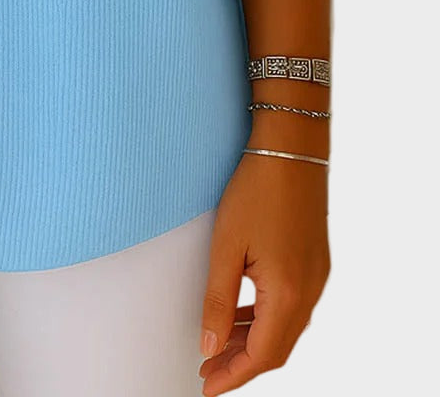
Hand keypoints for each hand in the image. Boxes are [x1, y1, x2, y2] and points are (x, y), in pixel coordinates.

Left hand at [198, 150, 330, 394]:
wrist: (291, 150)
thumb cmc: (255, 191)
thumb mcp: (225, 246)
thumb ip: (218, 300)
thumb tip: (209, 345)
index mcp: (288, 293)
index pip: (262, 356)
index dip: (233, 375)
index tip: (206, 386)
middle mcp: (309, 291)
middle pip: (277, 348)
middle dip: (241, 364)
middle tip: (206, 370)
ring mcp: (317, 277)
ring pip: (286, 329)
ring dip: (253, 342)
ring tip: (217, 346)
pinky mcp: (315, 263)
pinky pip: (292, 306)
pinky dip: (266, 319)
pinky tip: (242, 314)